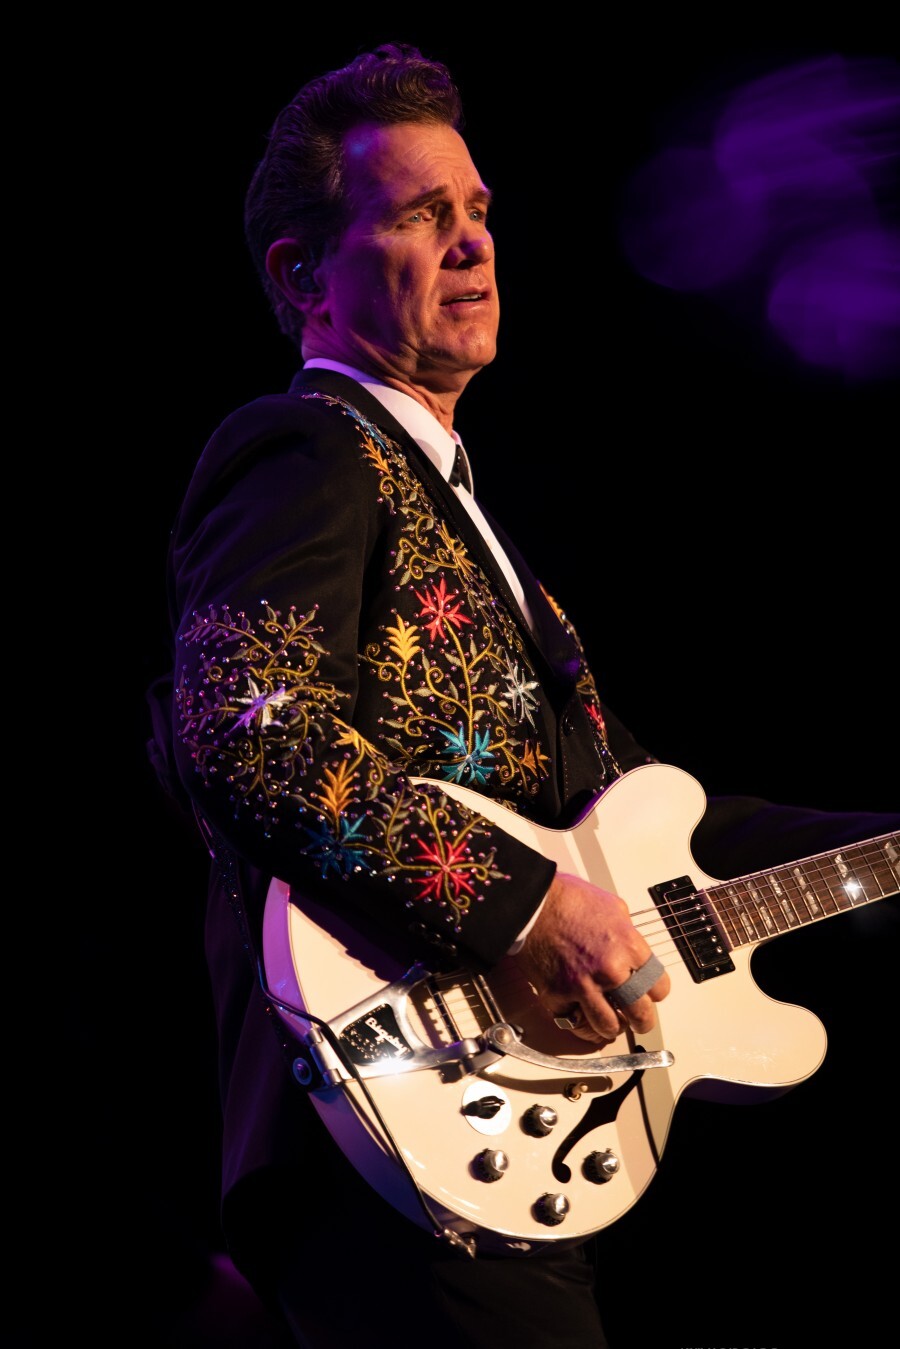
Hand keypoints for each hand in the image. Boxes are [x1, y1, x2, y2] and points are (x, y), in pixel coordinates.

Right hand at [513, 871, 669, 1044]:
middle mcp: (610, 970)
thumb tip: (630, 944)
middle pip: (641, 1014)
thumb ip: (627, 932)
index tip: (650, 994)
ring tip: (611, 1024)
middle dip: (642, 1021)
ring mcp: (584, 986)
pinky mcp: (557, 996)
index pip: (659, 988)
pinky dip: (578, 1021)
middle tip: (639, 1022)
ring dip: (612, 1028)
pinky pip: (573, 1022)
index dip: (654, 992)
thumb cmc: (567, 899)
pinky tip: (582, 1014)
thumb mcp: (613, 907)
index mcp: (629, 947)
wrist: (531, 903)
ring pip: (609, 1027)